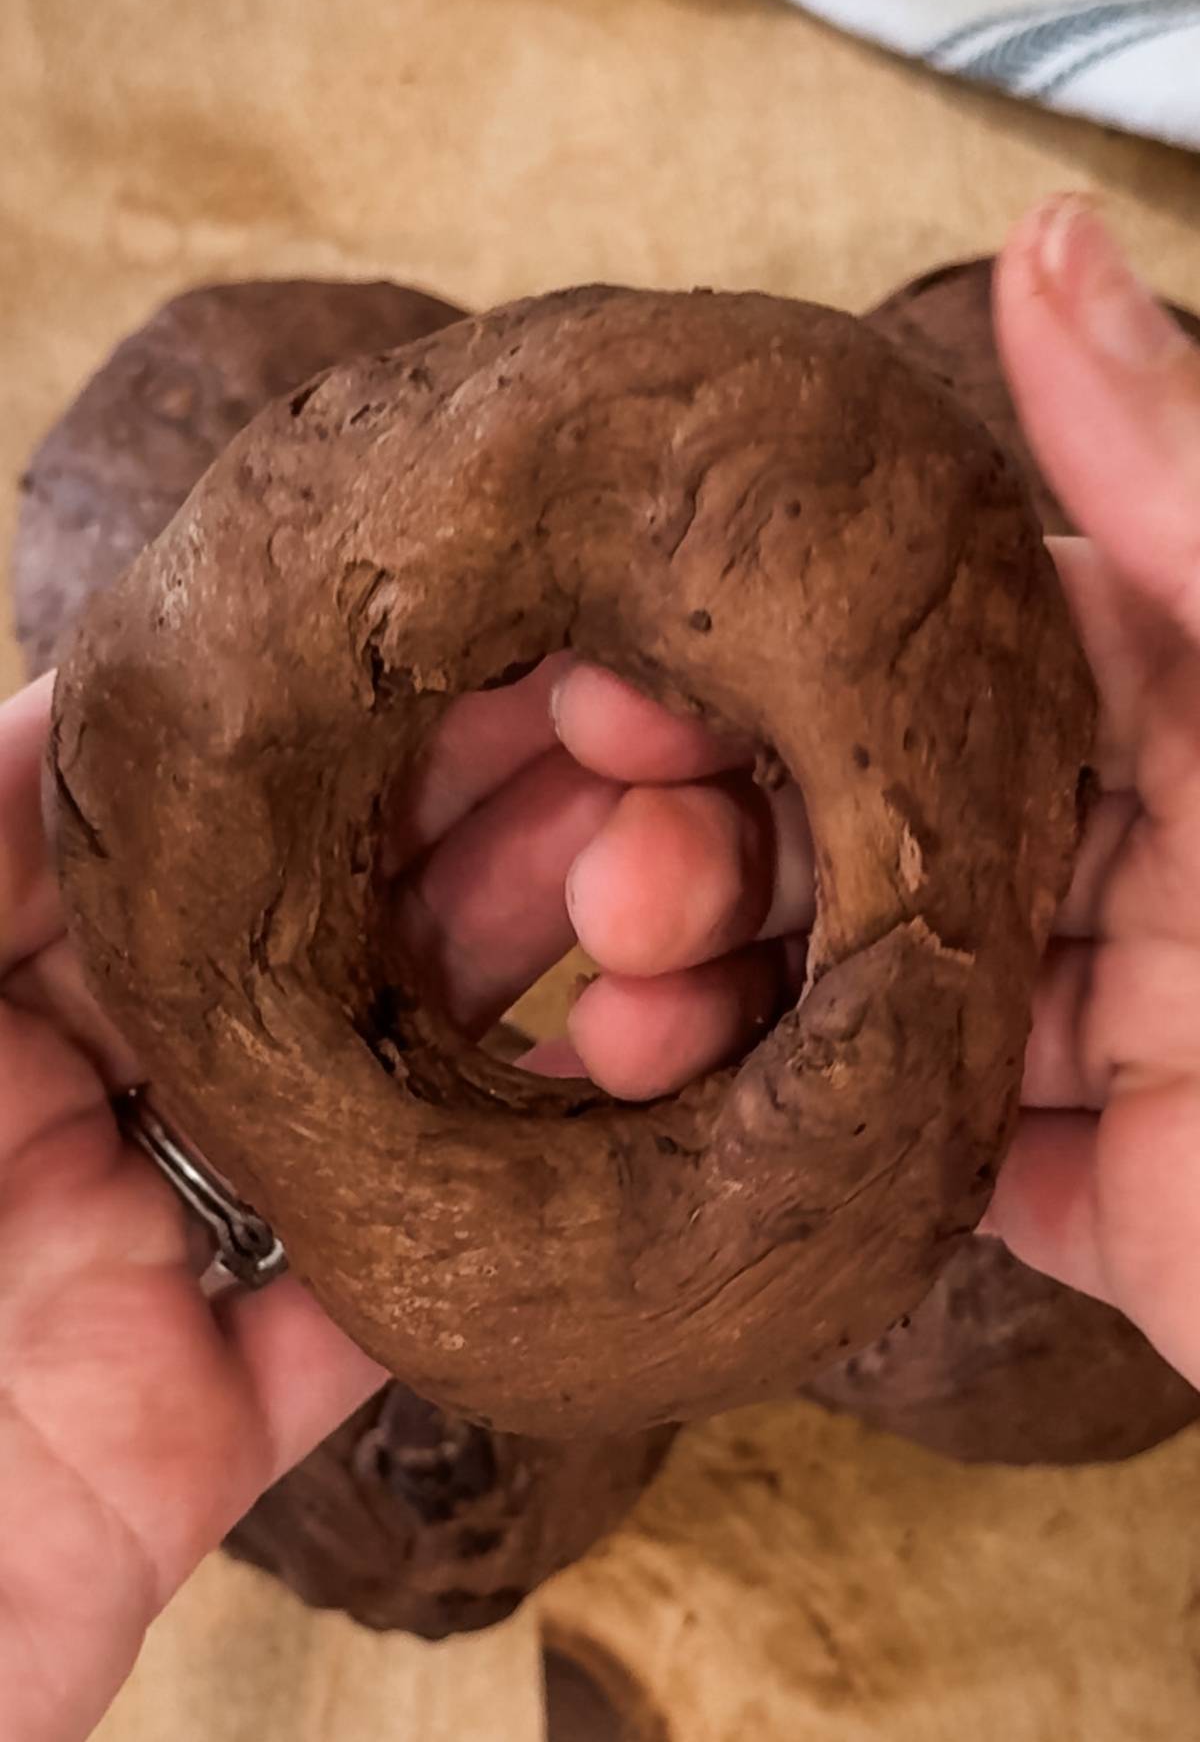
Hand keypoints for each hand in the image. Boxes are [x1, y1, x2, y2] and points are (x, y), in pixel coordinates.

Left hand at [0, 656, 620, 1740]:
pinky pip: (366, 1313)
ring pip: (346, 1103)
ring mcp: (125, 1268)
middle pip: (273, 947)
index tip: (409, 639)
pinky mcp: (190, 1432)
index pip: (135, 832)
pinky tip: (598, 1104)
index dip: (281, 729)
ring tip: (629, 875)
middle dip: (424, 826)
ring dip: (488, 992)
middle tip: (578, 733)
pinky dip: (487, 1225)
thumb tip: (73, 690)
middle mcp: (37, 1120)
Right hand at [549, 197, 1199, 1395]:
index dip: (759, 664)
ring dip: (720, 995)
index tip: (614, 688)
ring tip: (623, 1009)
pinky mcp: (1097, 1187)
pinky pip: (911, 1148)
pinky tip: (671, 1098)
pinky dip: (783, 1130)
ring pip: (862, 991)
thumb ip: (1175, 488)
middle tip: (614, 875)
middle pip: (865, 828)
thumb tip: (1045, 237)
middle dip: (714, 846)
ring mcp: (1111, 1028)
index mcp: (1188, 714)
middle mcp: (1140, 860)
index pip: (928, 656)